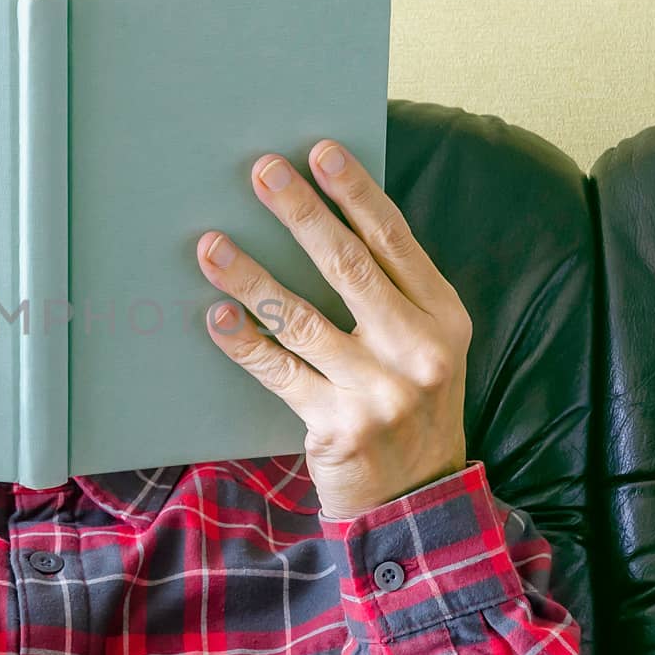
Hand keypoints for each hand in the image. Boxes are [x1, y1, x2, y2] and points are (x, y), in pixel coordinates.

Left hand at [195, 140, 470, 519]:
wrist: (416, 502)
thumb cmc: (408, 406)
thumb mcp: (423, 348)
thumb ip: (390, 295)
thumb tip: (326, 221)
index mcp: (443, 317)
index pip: (394, 240)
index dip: (355, 193)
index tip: (320, 151)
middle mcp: (419, 350)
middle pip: (349, 266)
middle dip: (301, 213)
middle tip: (262, 173)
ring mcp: (379, 390)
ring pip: (301, 317)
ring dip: (251, 276)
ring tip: (211, 244)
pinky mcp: (338, 425)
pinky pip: (278, 371)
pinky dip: (244, 341)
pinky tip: (216, 314)